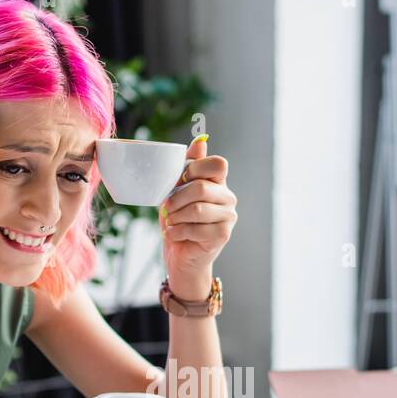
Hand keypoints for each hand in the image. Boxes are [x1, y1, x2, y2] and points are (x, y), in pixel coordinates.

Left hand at [159, 135, 236, 300]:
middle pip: (202, 187)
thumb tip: (200, 141)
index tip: (180, 180)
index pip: (219, 164)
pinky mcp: (223, 235)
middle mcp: (228, 198)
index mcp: (218, 182)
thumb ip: (187, 167)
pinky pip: (196, 229)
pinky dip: (178, 232)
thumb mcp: (177, 191)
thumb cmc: (178, 221)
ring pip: (198, 209)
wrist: (181, 256)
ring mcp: (228, 217)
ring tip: (170, 222)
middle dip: (177, 198)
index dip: (196, 169)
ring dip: (176, 217)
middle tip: (167, 207)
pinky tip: (174, 234)